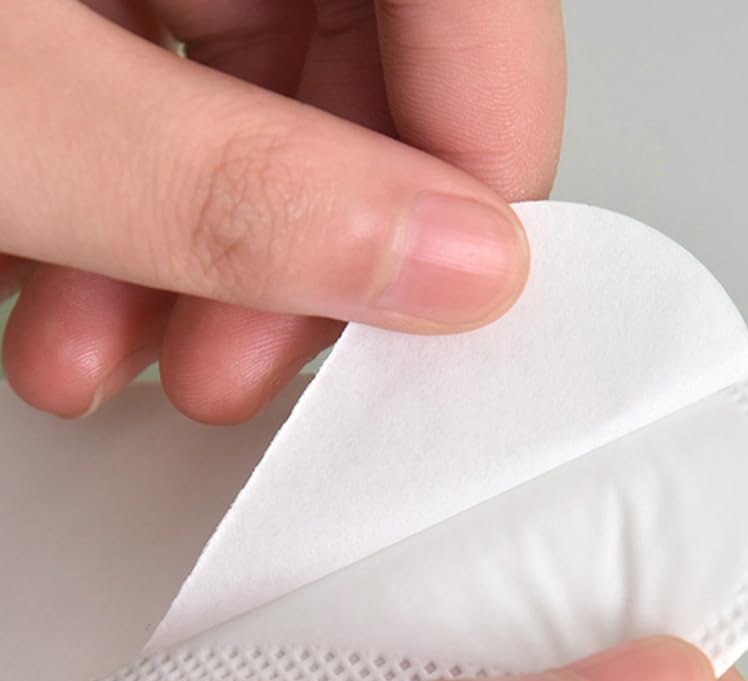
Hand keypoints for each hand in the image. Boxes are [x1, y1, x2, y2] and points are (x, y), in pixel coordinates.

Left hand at [0, 0, 564, 421]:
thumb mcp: (8, 107)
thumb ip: (221, 185)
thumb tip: (447, 267)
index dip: (486, 161)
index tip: (452, 305)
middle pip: (364, 74)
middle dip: (298, 254)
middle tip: (240, 366)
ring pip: (256, 117)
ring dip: (191, 266)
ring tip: (105, 355)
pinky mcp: (85, 9)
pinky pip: (164, 116)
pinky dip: (126, 225)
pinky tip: (64, 290)